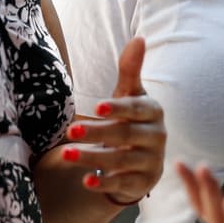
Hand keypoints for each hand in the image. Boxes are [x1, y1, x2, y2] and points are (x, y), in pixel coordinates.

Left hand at [60, 37, 165, 204]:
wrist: (143, 159)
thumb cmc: (131, 119)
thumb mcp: (129, 95)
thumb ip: (131, 69)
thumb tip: (139, 38)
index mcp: (153, 112)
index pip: (136, 109)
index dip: (118, 108)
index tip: (96, 107)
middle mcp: (157, 137)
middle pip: (126, 134)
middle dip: (97, 133)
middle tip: (69, 132)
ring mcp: (151, 161)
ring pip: (122, 160)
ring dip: (93, 158)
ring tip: (66, 155)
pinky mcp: (143, 183)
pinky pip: (123, 184)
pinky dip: (105, 184)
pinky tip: (86, 181)